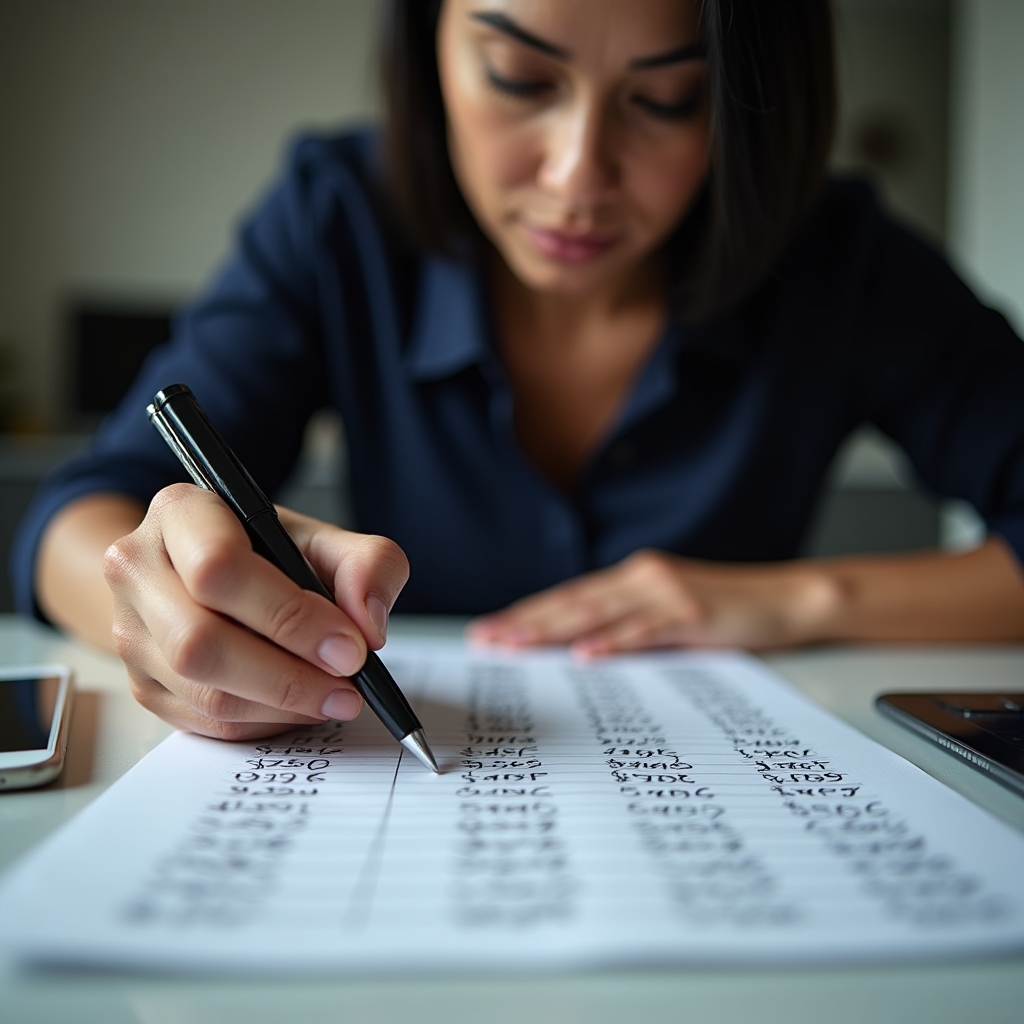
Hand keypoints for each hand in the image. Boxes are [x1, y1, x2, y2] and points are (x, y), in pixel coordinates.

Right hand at [102, 483, 408, 739]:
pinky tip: (299, 705)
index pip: (218, 567)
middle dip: (289, 674)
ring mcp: (130, 632)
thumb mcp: (327, 540)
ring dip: (282, 705)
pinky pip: (205, 722)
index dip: (289, 614)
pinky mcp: (143, 684)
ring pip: (204, 691)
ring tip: (334, 696)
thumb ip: (368, 565)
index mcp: (180, 513)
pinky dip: (264, 722)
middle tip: (348, 682)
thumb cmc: (269, 553)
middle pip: (200, 641)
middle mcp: (137, 569)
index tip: (348, 644)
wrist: (211, 574)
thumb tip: (366, 625)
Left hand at [467, 549, 841, 654]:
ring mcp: (665, 593)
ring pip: (597, 613)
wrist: (787, 599)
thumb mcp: (669, 614)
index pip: (569, 598)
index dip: (527, 614)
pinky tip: (585, 655)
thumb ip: (629, 624)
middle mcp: (641, 578)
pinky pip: (645, 631)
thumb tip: (581, 650)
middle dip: (524, 622)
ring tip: (514, 645)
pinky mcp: (691, 613)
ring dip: (552, 631)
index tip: (490, 631)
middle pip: (571, 603)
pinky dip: (613, 642)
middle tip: (484, 640)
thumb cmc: (727, 611)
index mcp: (633, 579)